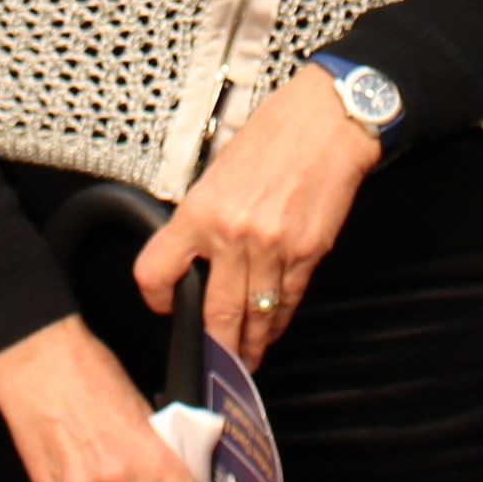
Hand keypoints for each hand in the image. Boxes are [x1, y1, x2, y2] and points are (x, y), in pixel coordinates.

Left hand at [133, 66, 379, 371]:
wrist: (327, 121)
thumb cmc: (275, 135)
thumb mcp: (218, 170)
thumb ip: (204, 215)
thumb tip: (196, 253)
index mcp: (200, 211)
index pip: (157, 270)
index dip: (155, 297)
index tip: (163, 304)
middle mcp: (233, 235)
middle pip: (215, 313)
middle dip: (215, 346)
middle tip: (213, 360)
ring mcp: (272, 248)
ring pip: (255, 315)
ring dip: (250, 342)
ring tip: (246, 356)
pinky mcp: (307, 252)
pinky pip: (287, 299)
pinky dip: (278, 318)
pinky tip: (272, 326)